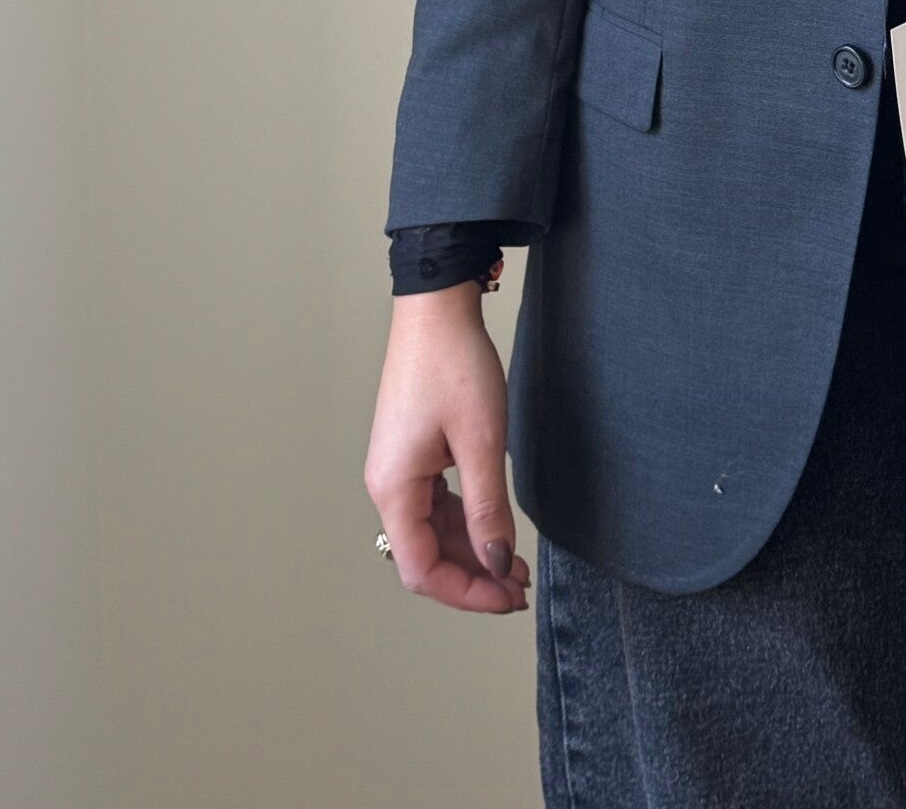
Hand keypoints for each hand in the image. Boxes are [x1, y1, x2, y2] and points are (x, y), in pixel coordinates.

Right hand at [364, 284, 531, 614]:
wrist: (437, 308)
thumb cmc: (453, 365)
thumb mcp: (483, 441)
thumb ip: (488, 509)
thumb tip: (497, 564)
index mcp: (393, 488)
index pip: (422, 569)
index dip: (466, 592)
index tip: (507, 597)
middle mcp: (387, 484)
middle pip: (424, 555)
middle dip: (472, 577)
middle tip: (518, 588)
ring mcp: (398, 469)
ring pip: (431, 532)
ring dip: (470, 552)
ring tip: (513, 564)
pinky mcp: (412, 453)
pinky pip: (434, 505)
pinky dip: (464, 523)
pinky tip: (493, 528)